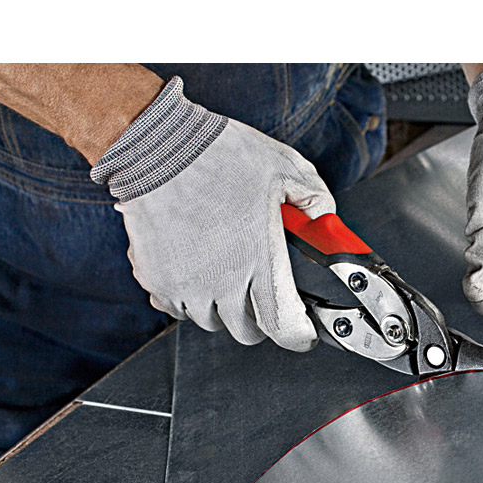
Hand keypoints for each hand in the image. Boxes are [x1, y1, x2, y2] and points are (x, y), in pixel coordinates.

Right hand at [92, 77, 334, 349]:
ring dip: (222, 307)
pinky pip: (177, 308)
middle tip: (260, 291)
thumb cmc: (219, 155)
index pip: (283, 326)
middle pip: (246, 330)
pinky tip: (196, 268)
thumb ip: (316, 201)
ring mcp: (185, 285)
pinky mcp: (156, 281)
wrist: (156, 146)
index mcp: (260, 260)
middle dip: (260, 318)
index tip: (302, 333)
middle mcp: (222, 281)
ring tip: (225, 271)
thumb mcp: (286, 167)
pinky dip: (189, 298)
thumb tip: (325, 222)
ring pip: (211, 320)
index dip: (298, 336)